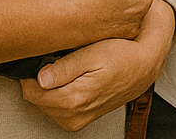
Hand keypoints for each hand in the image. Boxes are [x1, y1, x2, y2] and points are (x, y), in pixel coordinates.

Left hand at [20, 0, 173, 131]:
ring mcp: (76, 121)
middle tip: (60, 59)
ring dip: (50, 86)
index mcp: (74, 99)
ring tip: (71, 68)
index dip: (33, 70)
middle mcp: (73, 116)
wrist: (144, 66)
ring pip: (44, 104)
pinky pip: (56, 108)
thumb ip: (64, 67)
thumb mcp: (93, 52)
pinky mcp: (79, 121)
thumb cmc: (122, 54)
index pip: (31, 90)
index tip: (45, 56)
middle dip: (41, 79)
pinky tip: (74, 79)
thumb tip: (39, 77)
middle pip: (36, 98)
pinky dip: (59, 93)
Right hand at [61, 0, 159, 46]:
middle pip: (132, 1)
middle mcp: (137, 20)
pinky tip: (90, 18)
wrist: (63, 20)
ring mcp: (123, 33)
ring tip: (93, 5)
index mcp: (143, 0)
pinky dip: (101, 23)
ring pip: (121, 15)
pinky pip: (109, 28)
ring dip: (110, 10)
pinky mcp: (109, 42)